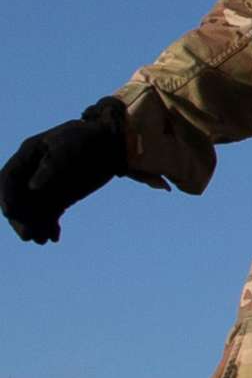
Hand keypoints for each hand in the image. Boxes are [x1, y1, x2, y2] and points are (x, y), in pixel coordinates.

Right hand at [2, 99, 129, 243]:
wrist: (115, 143)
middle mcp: (32, 172)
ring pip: (33, 210)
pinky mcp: (60, 196)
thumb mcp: (70, 146)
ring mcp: (46, 185)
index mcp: (29, 153)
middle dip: (20, 218)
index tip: (11, 212)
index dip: (7, 195)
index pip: (9, 177)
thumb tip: (32, 187)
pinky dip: (49, 225)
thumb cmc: (91, 138)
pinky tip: (54, 237)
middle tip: (27, 235)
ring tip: (41, 239)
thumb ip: (51, 166)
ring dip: (34, 225)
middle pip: (18, 198)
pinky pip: (49, 214)